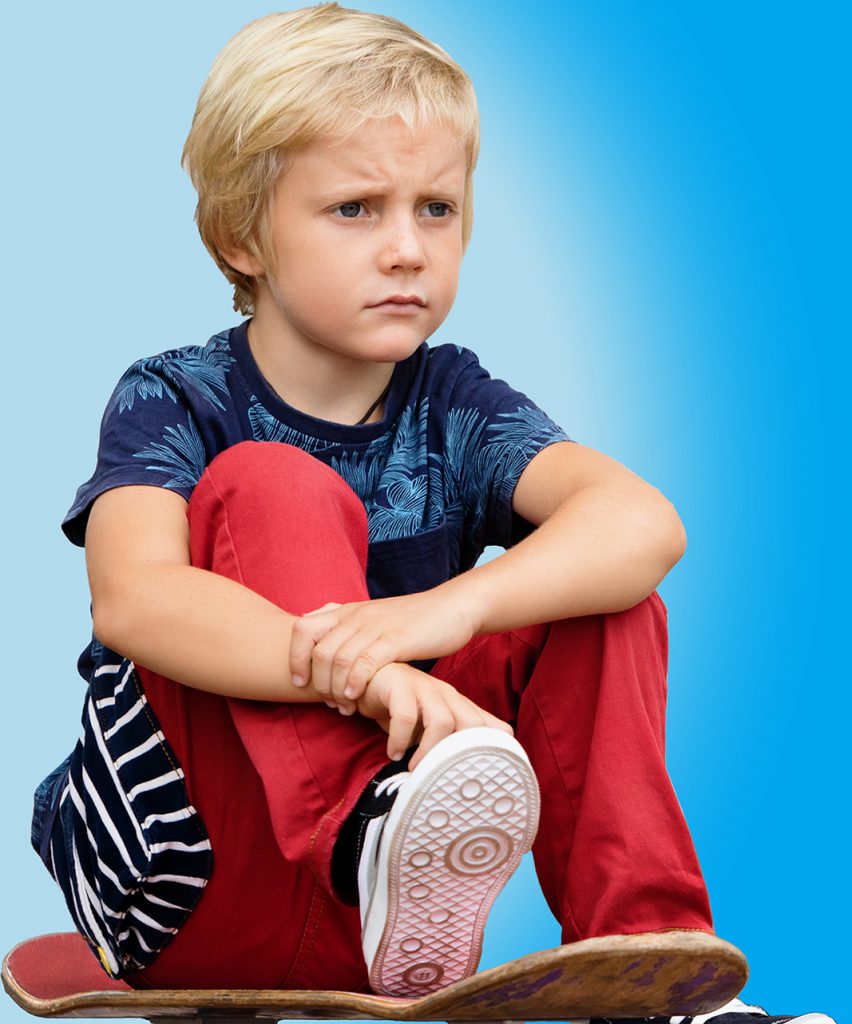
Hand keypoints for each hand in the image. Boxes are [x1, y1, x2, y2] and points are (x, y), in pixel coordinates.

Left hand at [289, 587, 480, 709]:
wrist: (451, 608)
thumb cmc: (413, 620)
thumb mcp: (374, 619)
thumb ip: (351, 631)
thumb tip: (328, 650)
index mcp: (348, 611)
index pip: (302, 628)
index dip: (294, 656)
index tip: (300, 681)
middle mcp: (356, 616)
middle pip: (318, 651)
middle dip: (316, 683)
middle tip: (327, 702)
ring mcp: (375, 627)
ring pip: (338, 660)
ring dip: (335, 690)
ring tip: (343, 707)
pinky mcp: (395, 640)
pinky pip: (365, 663)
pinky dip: (355, 683)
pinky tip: (356, 697)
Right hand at [355, 663, 512, 769]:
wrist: (369, 678)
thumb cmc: (402, 707)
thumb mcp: (429, 726)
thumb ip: (447, 743)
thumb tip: (463, 776)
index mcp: (460, 706)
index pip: (493, 727)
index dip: (496, 751)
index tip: (483, 780)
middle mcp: (447, 695)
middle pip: (472, 723)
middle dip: (460, 754)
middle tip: (441, 776)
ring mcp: (425, 687)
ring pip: (442, 720)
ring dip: (428, 750)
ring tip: (413, 767)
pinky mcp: (399, 685)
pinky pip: (405, 716)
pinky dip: (399, 739)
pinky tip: (393, 752)